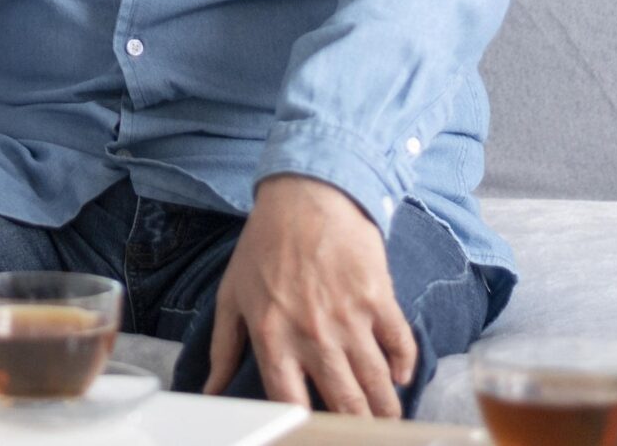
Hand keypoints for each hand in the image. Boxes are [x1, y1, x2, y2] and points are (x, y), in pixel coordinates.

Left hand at [203, 175, 415, 417]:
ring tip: (388, 419)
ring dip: (386, 408)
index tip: (315, 431)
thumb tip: (211, 391)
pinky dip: (405, 366)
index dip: (305, 425)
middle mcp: (312, 336)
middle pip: (344, 403)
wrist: (305, 193)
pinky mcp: (377, 297)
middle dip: (357, 426)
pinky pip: (400, 344)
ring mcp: (349, 318)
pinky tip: (401, 377)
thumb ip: (222, 348)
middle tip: (364, 431)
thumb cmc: (264, 244)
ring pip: (376, 383)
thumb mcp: (232, 295)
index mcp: (273, 338)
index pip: (290, 403)